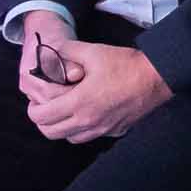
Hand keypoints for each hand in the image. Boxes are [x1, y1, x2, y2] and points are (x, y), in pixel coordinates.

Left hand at [18, 27, 171, 142]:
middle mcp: (88, 121)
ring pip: (70, 139)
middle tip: (45, 108)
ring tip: (64, 112)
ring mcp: (102, 129)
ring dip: (62, 128)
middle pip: (51, 133)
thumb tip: (51, 50)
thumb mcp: (93, 51)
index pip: (42, 117)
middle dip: (43, 121)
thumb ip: (67, 50)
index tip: (35, 101)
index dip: (33, 110)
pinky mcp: (115, 131)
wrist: (157, 77)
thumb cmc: (125, 64)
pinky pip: (90, 137)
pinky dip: (81, 130)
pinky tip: (86, 115)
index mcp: (79, 102)